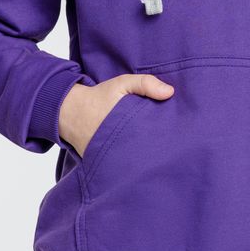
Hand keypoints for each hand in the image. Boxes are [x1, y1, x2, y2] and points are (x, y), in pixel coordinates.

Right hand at [58, 74, 173, 156]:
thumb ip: (145, 84)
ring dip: (148, 160)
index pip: (155, 137)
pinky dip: (133, 164)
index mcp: (129, 127)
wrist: (70, 112)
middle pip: (149, 153)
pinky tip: (143, 163)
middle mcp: (121, 146)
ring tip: (162, 158)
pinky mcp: (106, 164)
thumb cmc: (99, 97)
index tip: (179, 134)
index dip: (169, 136)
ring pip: (137, 163)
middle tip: (175, 149)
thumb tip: (170, 92)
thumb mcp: (121, 84)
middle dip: (161, 151)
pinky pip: (124, 166)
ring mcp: (113, 158)